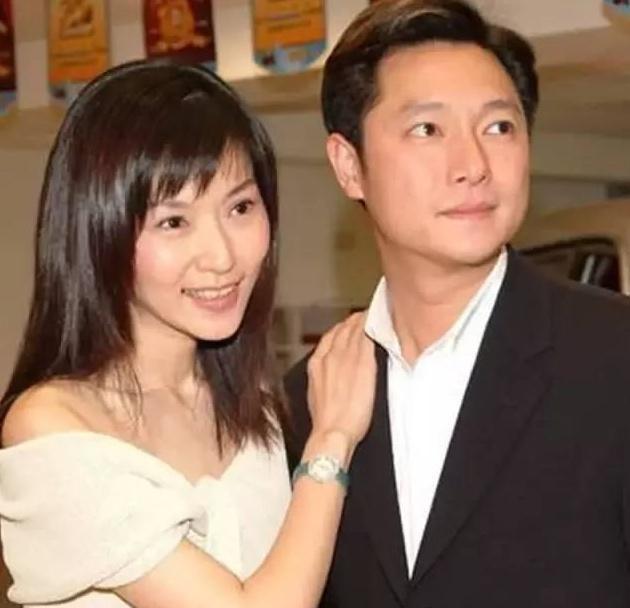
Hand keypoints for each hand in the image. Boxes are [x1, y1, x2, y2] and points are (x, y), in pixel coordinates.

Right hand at [306, 312, 376, 449]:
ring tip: (372, 314)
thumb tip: (330, 378)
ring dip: (362, 320)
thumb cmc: (327, 422)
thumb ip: (324, 380)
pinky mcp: (363, 362)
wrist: (333, 431)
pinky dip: (372, 327)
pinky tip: (380, 323)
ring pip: (355, 329)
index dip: (340, 329)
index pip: (330, 337)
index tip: (348, 326)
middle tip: (362, 316)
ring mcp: (346, 357)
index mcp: (316, 364)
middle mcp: (329, 356)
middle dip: (352, 322)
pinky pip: (368, 336)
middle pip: (342, 330)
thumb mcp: (317, 395)